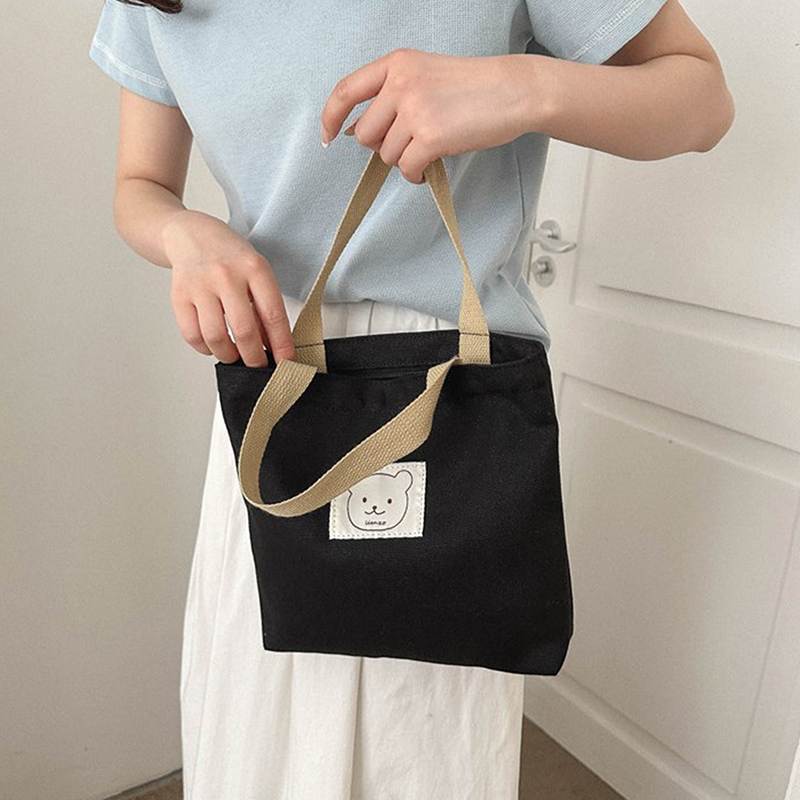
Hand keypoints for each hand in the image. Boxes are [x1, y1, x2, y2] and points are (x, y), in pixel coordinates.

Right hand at [162, 210, 294, 366]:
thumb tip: (273, 347)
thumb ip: (265, 308)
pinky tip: (213, 344)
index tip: (287, 363)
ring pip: (216, 338)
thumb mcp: (257, 273)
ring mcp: (200, 286)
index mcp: (254, 269)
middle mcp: (227, 276)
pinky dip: (205, 348)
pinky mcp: (179, 296)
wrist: (192, 235)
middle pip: (244, 332)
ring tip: (235, 355)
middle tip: (259, 365)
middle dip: (255, 358)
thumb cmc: (230, 258)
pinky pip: (192, 335)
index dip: (282, 345)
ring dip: (229, 356)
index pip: (273, 315)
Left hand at [320, 48, 530, 182]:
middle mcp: (400, 84)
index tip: (328, 137)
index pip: (346, 91)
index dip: (330, 117)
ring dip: (404, 161)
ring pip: (386, 155)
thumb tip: (359, 131)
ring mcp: (415, 110)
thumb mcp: (425, 75)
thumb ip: (392, 94)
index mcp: (396, 64)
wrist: (513, 90)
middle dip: (382, 147)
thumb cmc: (473, 87)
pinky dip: (415, 175)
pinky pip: (407, 169)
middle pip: (364, 134)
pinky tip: (428, 168)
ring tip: (427, 150)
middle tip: (408, 143)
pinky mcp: (431, 137)